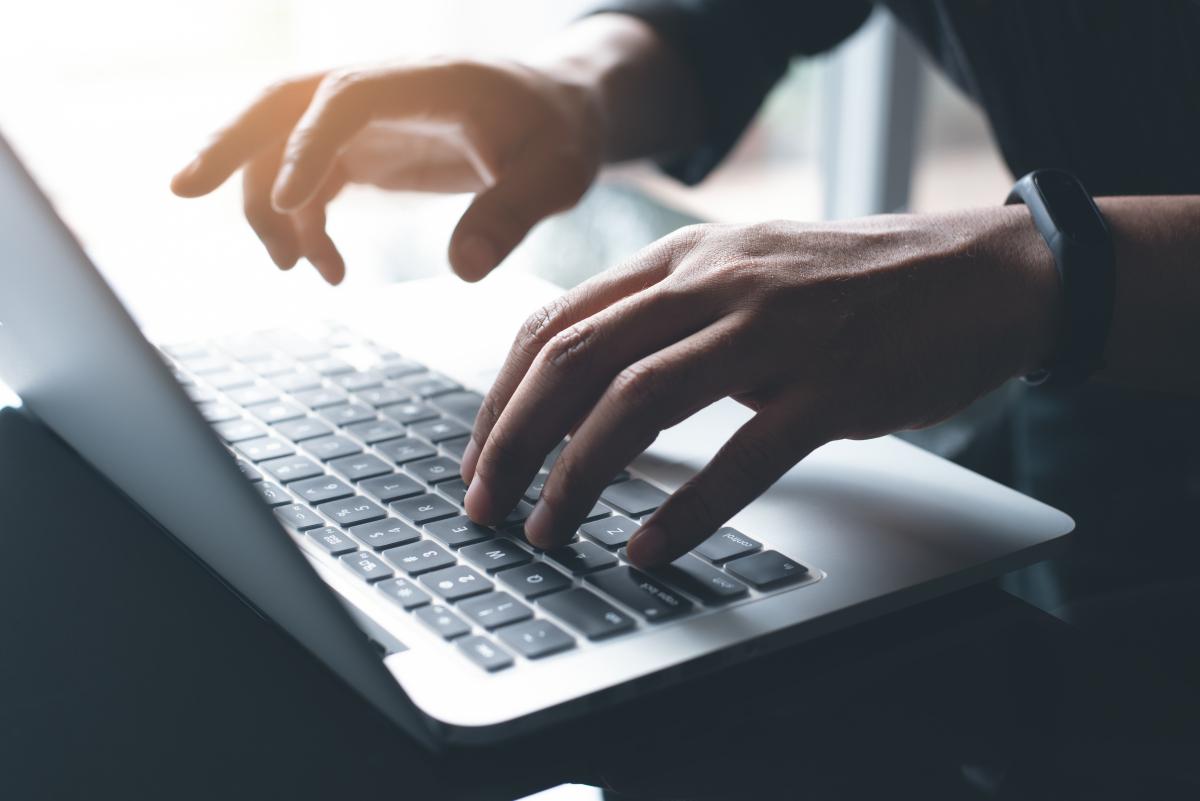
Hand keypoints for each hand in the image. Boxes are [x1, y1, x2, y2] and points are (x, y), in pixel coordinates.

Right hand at [170, 58, 603, 282]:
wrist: (557, 113)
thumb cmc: (559, 134)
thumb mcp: (556, 173)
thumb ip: (514, 212)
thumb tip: (464, 271)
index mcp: (423, 79)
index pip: (346, 97)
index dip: (308, 143)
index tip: (290, 202)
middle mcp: (378, 90)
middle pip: (281, 101)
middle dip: (228, 143)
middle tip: (181, 190)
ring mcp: (362, 119)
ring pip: (279, 145)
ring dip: (270, 206)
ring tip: (300, 269)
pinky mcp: (360, 148)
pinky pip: (306, 180)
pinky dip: (301, 224)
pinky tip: (328, 270)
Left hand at [461, 208, 1059, 565]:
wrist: (979, 276)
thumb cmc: (852, 287)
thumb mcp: (742, 274)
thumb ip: (665, 315)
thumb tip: (584, 384)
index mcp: (683, 259)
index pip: (556, 324)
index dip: (501, 399)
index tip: (479, 459)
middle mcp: (715, 282)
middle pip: (576, 361)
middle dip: (513, 442)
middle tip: (487, 506)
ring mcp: (774, 331)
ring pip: (638, 402)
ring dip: (577, 477)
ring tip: (549, 533)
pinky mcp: (832, 386)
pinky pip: (740, 456)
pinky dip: (685, 511)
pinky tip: (649, 551)